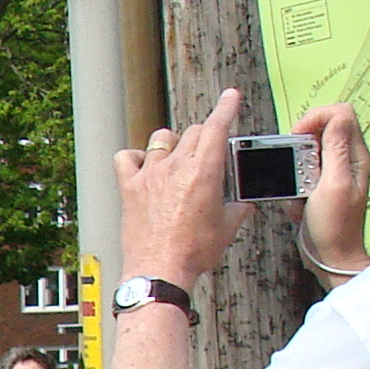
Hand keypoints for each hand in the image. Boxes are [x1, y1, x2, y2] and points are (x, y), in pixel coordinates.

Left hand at [115, 85, 251, 283]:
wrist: (159, 271)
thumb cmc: (190, 252)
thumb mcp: (226, 228)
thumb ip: (238, 209)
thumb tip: (244, 206)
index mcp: (204, 172)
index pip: (217, 127)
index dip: (226, 107)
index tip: (230, 97)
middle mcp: (175, 167)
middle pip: (192, 132)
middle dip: (204, 136)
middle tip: (207, 152)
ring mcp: (150, 176)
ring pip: (161, 139)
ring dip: (172, 143)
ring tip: (176, 158)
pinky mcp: (129, 189)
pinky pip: (125, 158)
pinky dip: (134, 157)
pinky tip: (142, 166)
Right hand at [291, 99, 369, 277]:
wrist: (331, 256)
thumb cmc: (335, 226)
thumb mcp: (334, 183)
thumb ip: (335, 148)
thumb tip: (338, 115)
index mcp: (356, 155)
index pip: (341, 114)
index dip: (316, 118)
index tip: (297, 134)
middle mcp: (348, 159)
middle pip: (324, 128)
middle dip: (302, 144)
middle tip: (293, 162)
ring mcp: (335, 171)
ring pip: (310, 151)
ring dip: (296, 166)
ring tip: (297, 186)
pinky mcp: (322, 184)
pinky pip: (303, 171)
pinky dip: (294, 183)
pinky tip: (298, 198)